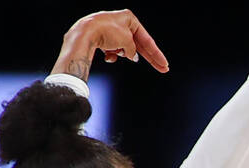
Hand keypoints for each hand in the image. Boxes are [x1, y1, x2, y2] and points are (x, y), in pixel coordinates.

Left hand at [53, 10, 168, 80]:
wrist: (84, 33)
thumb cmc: (106, 32)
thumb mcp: (127, 41)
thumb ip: (133, 50)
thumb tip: (132, 56)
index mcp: (129, 18)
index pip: (147, 40)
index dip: (156, 54)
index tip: (164, 65)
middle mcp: (121, 23)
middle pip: (139, 45)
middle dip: (149, 58)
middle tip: (162, 68)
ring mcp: (111, 31)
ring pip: (123, 49)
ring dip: (121, 54)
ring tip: (113, 52)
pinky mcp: (102, 38)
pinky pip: (112, 51)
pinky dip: (111, 55)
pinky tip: (107, 55)